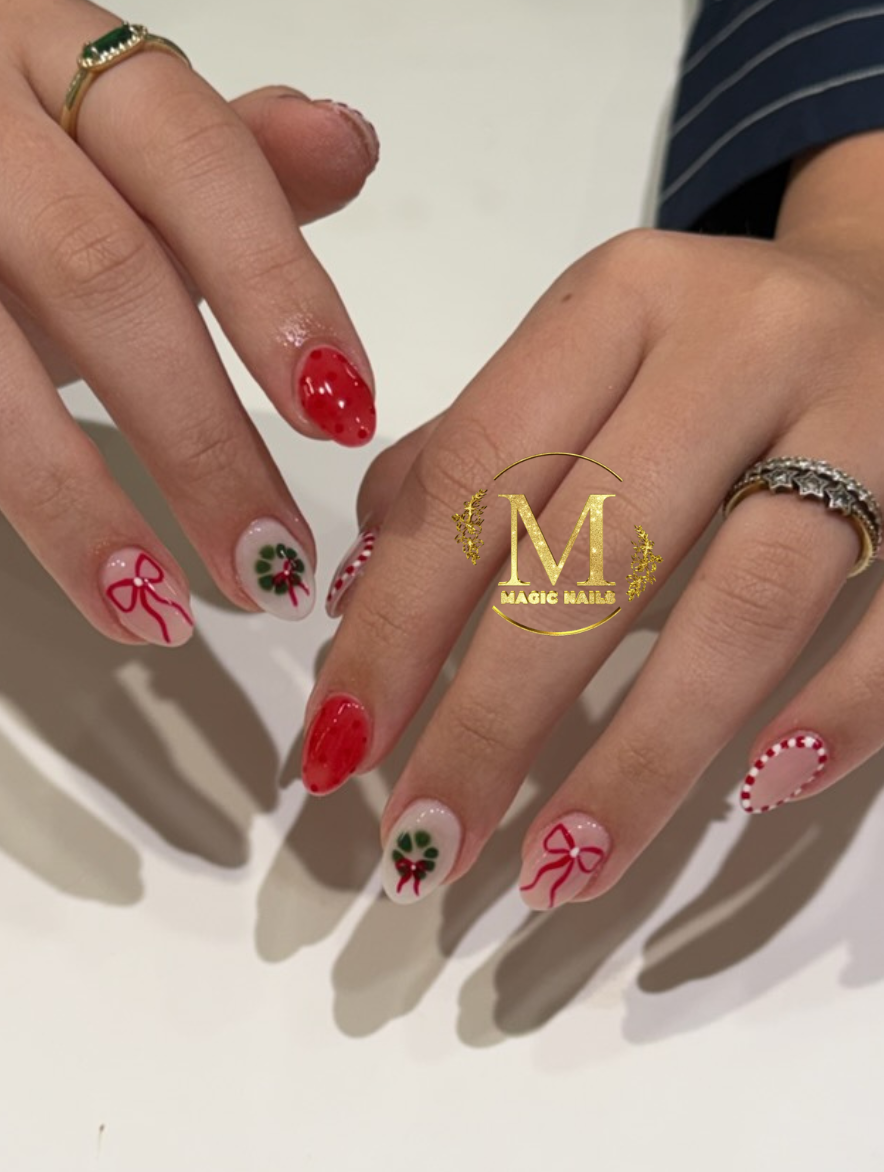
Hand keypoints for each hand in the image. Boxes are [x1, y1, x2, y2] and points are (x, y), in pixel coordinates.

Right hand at [0, 0, 379, 642]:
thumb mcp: (114, 170)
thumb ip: (228, 172)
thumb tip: (344, 147)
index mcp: (49, 48)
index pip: (186, 148)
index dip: (272, 284)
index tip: (341, 415)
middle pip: (86, 262)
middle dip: (193, 435)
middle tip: (264, 562)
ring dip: (60, 490)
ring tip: (144, 603)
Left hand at [303, 134, 883, 911]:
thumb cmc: (705, 357)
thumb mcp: (580, 362)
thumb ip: (464, 464)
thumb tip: (352, 600)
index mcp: (617, 305)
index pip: (476, 477)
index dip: (397, 624)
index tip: (341, 747)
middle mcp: (740, 342)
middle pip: (592, 554)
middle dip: (491, 720)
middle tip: (428, 842)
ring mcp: (866, 412)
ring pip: (740, 607)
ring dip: (640, 756)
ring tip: (560, 867)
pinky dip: (831, 713)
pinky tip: (754, 794)